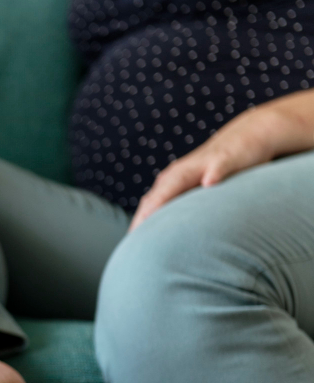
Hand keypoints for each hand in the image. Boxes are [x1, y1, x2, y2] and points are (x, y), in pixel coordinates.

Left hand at [130, 95, 313, 231]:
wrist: (251, 134)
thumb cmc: (221, 170)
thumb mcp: (201, 191)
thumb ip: (186, 209)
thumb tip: (173, 238)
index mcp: (172, 181)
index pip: (149, 204)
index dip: (139, 224)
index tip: (130, 247)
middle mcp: (181, 172)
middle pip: (157, 195)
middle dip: (144, 216)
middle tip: (134, 240)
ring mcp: (202, 163)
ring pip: (178, 179)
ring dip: (165, 196)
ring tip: (153, 217)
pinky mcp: (226, 157)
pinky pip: (217, 165)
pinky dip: (212, 173)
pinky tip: (210, 182)